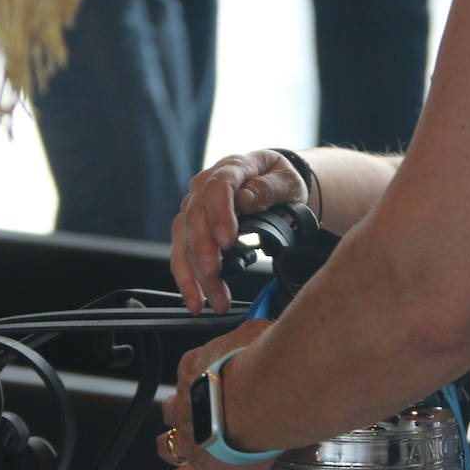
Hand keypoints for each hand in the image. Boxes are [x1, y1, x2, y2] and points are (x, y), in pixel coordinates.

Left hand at [156, 319, 276, 469]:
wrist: (267, 396)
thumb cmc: (267, 363)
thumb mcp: (260, 334)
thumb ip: (257, 337)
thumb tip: (266, 329)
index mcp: (199, 366)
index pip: (191, 371)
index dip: (201, 380)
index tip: (217, 382)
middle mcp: (189, 401)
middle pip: (172, 409)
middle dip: (184, 414)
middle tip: (205, 418)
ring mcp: (191, 436)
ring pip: (166, 445)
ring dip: (177, 448)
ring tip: (196, 451)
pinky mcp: (203, 468)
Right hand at [171, 150, 307, 314]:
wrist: (273, 184)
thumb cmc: (279, 181)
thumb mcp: (286, 180)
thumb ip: (268, 188)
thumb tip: (245, 200)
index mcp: (232, 168)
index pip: (218, 187)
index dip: (219, 214)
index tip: (227, 240)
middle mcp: (204, 187)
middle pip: (195, 218)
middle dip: (202, 251)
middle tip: (214, 276)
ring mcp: (195, 208)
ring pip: (184, 240)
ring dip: (193, 274)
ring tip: (208, 301)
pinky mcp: (191, 229)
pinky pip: (182, 254)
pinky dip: (187, 279)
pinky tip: (196, 299)